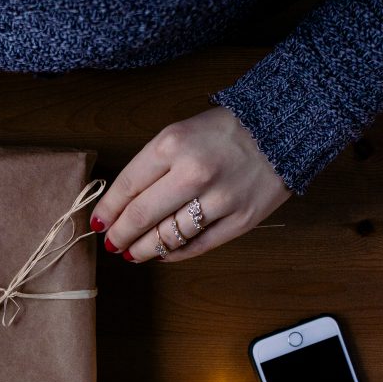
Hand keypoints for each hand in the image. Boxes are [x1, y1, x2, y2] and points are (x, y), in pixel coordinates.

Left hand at [91, 107, 291, 262]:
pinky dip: (174, 254)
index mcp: (172, 145)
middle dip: (120, 235)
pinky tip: (162, 254)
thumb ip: (152, 165)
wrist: (283, 127)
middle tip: (112, 244)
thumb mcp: (180, 132)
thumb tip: (121, 203)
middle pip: (142, 216)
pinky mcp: (241, 219)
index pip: (127, 187)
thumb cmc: (225, 130)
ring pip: (168, 237)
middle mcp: (193, 172)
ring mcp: (220, 199)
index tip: (99, 222)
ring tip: (132, 253)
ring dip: (143, 250)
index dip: (108, 210)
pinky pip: (198, 246)